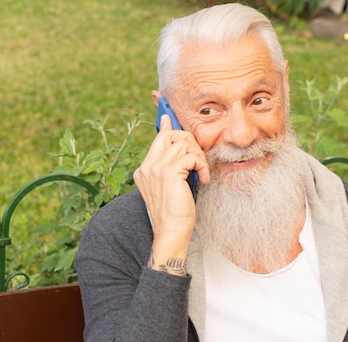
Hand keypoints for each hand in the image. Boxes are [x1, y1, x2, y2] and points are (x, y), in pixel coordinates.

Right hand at [133, 115, 209, 273]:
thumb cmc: (176, 212)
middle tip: (199, 159)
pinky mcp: (168, 174)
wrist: (171, 233)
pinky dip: (201, 166)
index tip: (169, 114)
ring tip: (201, 173)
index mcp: (145, 169)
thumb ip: (174, 166)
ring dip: (199, 157)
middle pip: (170, 135)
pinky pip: (190, 156)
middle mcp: (147, 167)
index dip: (166, 125)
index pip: (158, 138)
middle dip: (190, 141)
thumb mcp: (173, 185)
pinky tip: (202, 179)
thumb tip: (181, 153)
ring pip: (182, 144)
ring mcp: (155, 169)